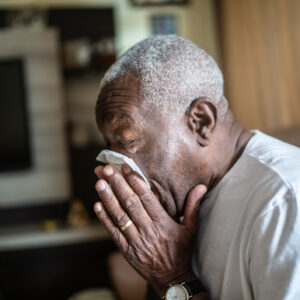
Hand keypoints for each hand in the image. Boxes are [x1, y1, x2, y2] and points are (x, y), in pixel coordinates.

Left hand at [94, 163, 206, 296]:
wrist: (173, 279)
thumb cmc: (181, 251)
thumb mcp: (191, 229)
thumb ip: (193, 206)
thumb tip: (201, 187)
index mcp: (163, 223)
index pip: (147, 198)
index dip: (136, 181)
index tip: (126, 168)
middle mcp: (148, 230)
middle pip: (131, 203)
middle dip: (118, 184)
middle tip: (107, 169)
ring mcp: (136, 241)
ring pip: (120, 216)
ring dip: (108, 198)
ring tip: (99, 183)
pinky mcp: (126, 250)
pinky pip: (114, 232)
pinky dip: (105, 219)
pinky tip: (97, 205)